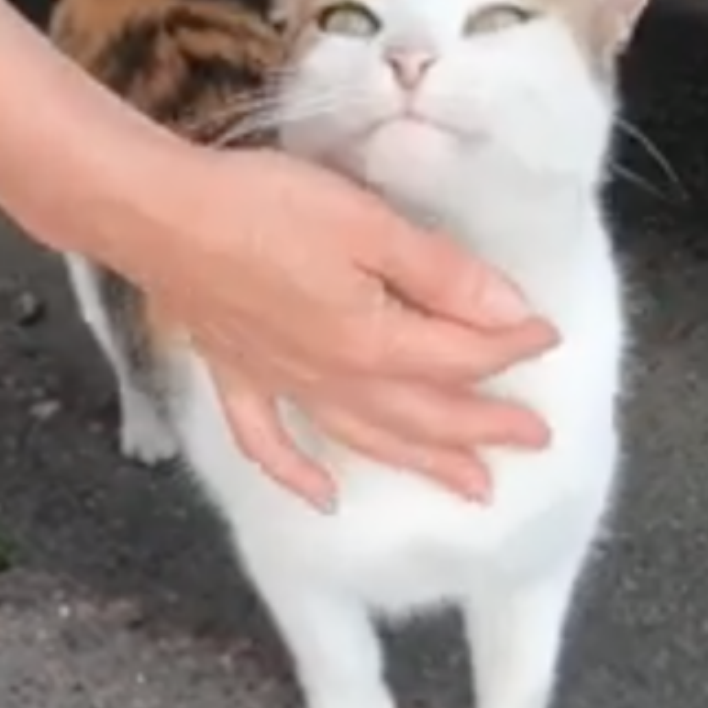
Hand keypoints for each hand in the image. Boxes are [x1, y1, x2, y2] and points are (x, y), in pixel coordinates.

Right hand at [96, 143, 558, 509]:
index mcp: (373, 342)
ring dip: (423, 464)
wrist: (160, 216)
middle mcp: (334, 380)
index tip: (547, 335)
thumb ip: (441, 273)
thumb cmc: (264, 207)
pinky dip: (297, 477)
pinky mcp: (238, 376)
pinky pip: (269, 444)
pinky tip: (321, 499)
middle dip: (485, 428)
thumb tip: (511, 313)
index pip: (461, 355)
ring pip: (368, 438)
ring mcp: (283, 385)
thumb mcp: (367, 223)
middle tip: (535, 441)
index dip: (510, 346)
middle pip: (425, 413)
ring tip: (472, 487)